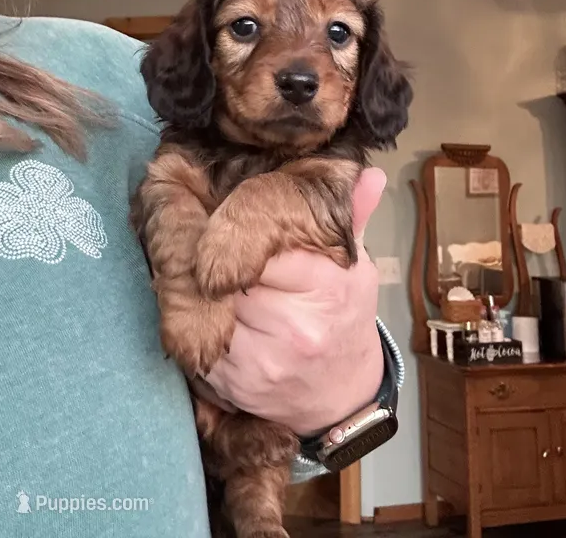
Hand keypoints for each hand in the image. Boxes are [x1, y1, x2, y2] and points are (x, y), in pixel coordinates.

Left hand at [205, 167, 385, 435]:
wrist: (343, 391)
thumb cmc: (344, 315)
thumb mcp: (355, 265)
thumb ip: (352, 217)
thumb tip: (369, 173)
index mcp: (326, 285)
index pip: (261, 246)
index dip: (235, 232)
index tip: (226, 226)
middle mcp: (297, 326)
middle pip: (225, 275)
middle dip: (212, 260)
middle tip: (209, 249)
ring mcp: (266, 360)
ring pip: (204, 308)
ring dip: (198, 293)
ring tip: (207, 280)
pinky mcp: (239, 385)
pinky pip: (197, 343)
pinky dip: (196, 327)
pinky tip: (209, 316)